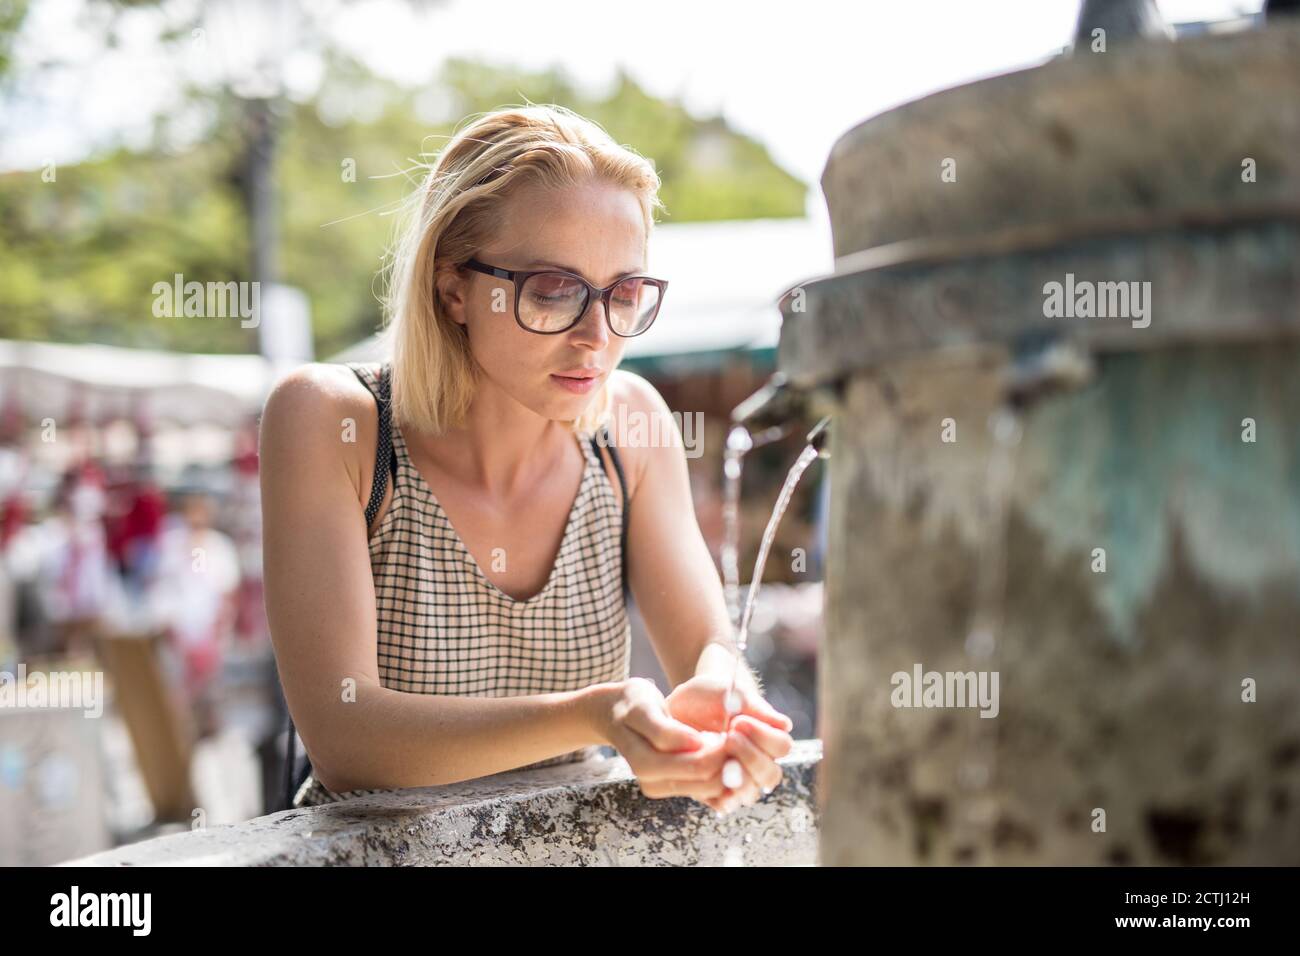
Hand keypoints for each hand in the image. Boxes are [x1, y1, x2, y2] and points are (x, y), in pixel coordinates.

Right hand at [596, 678, 731, 805]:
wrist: (613, 714)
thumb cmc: (630, 705)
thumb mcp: (643, 708)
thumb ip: (665, 730)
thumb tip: (695, 744)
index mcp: (645, 764)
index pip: (698, 766)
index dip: (723, 751)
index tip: (737, 729)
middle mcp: (652, 783)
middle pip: (707, 781)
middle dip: (729, 763)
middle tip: (741, 737)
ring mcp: (661, 788)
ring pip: (709, 788)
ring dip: (727, 769)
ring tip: (733, 741)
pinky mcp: (670, 786)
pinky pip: (703, 787)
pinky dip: (719, 772)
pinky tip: (723, 751)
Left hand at [665, 673, 793, 814]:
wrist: (683, 704)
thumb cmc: (713, 695)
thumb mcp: (732, 693)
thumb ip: (756, 707)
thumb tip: (785, 725)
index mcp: (769, 738)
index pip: (782, 746)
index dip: (763, 736)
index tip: (738, 721)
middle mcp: (759, 763)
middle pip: (770, 774)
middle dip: (750, 757)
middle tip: (728, 737)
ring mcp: (739, 780)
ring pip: (749, 793)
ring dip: (735, 777)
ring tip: (715, 756)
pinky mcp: (716, 792)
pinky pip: (724, 804)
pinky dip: (717, 795)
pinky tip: (706, 778)